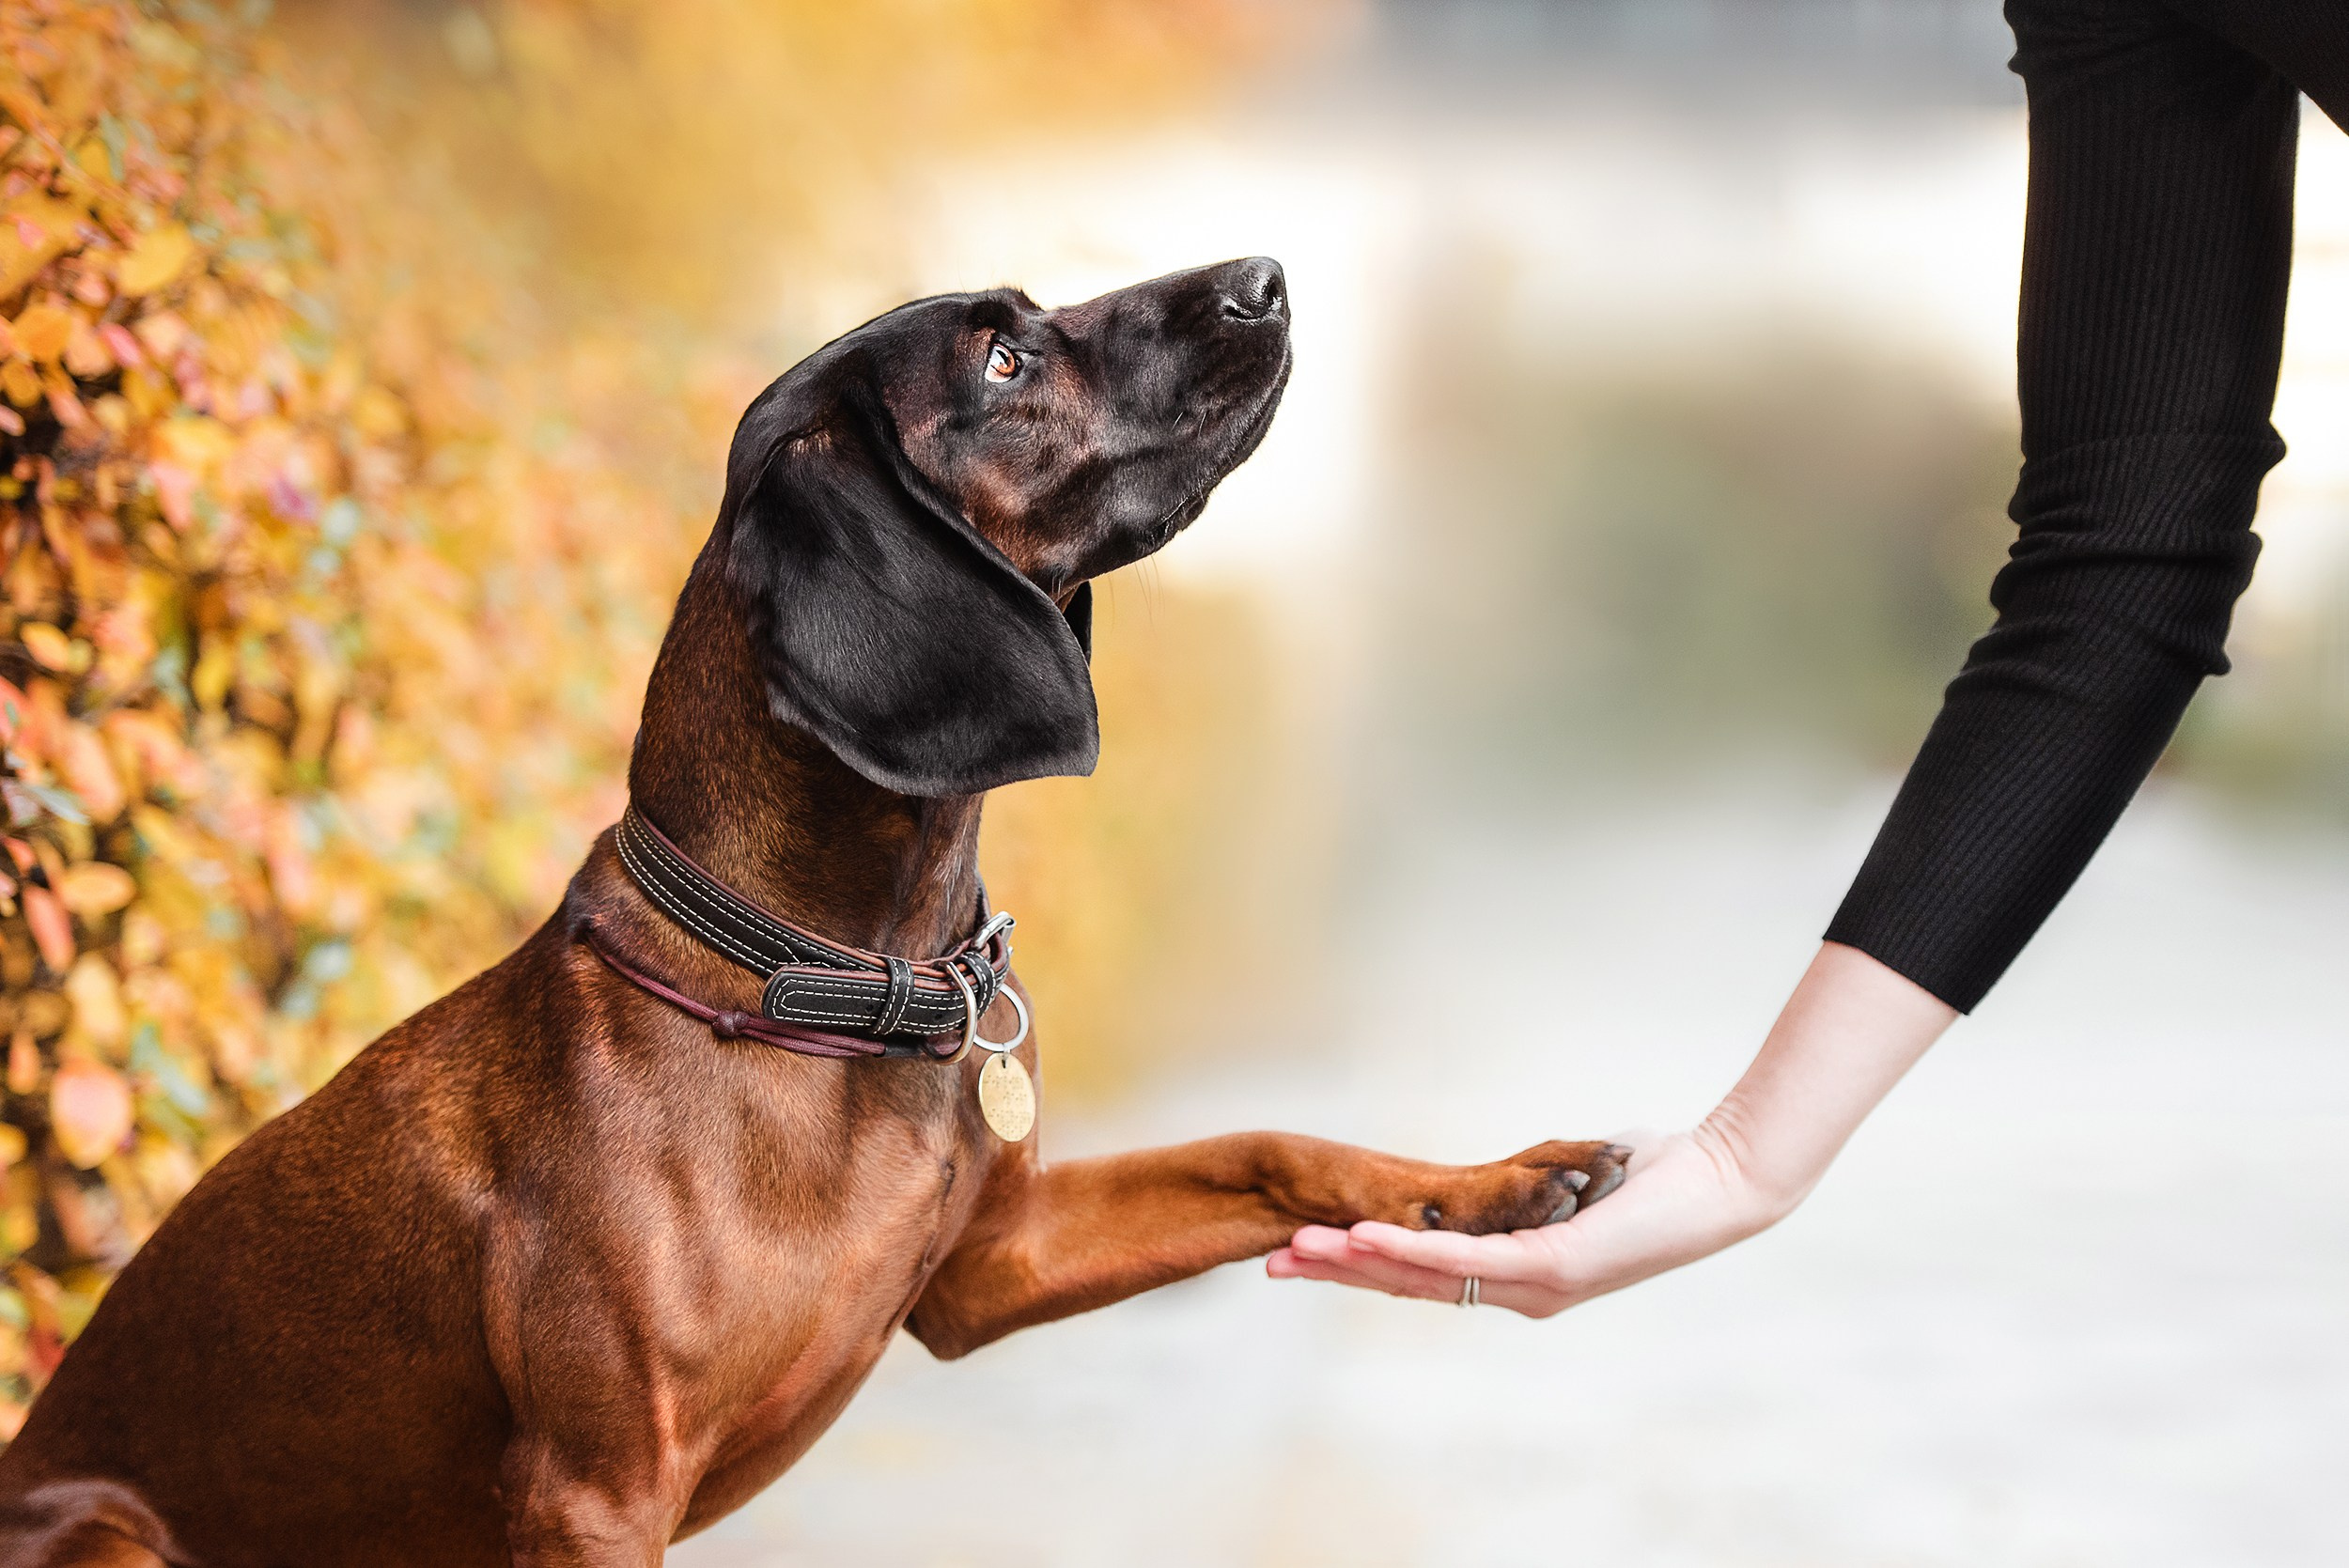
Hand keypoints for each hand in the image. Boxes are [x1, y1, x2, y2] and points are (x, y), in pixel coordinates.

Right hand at [1266, 1123, 1783, 1315]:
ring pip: (1425, 1278)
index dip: (1361, 1266)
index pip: (1424, 1275)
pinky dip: (1406, 1250)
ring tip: (1297, 1254)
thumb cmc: (1651, 1175)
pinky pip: (1464, 1258)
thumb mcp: (1569, 1177)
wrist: (1720, 1180)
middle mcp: (1521, 1291)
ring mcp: (1534, 1284)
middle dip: (1335, 1275)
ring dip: (1353, 1266)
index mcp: (1520, 1274)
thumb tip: (1504, 1168)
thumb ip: (1525, 1183)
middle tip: (1271, 1267)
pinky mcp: (1551, 1265)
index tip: (1306, 1253)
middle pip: (1409, 1286)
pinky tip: (1362, 1242)